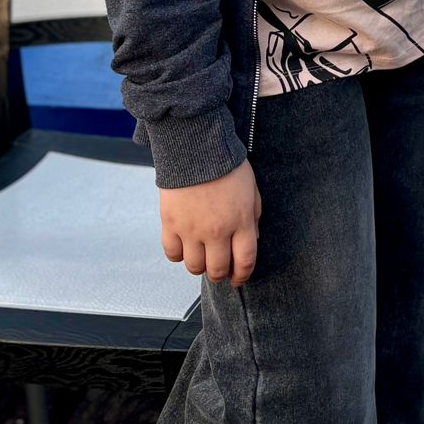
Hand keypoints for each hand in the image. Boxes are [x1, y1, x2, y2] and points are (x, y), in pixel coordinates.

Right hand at [160, 159, 261, 286]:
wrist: (196, 145)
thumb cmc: (226, 164)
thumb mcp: (251, 189)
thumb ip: (253, 218)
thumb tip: (251, 241)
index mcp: (241, 221)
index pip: (245, 262)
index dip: (242, 275)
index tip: (238, 278)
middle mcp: (217, 230)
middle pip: (218, 270)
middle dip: (220, 274)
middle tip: (219, 268)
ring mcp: (192, 229)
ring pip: (194, 267)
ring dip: (200, 266)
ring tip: (201, 255)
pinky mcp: (170, 224)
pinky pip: (173, 254)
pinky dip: (178, 255)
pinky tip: (184, 245)